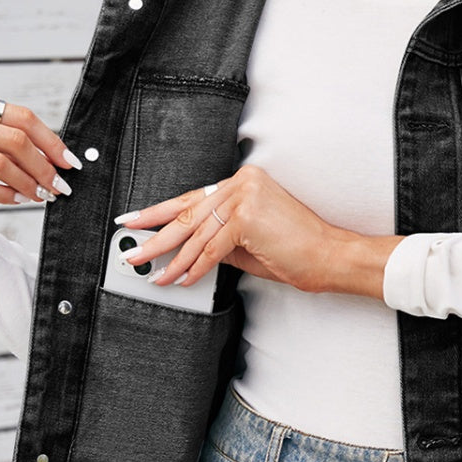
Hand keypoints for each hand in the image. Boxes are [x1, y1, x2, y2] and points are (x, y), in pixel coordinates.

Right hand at [0, 87, 81, 237]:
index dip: (50, 140)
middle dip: (44, 167)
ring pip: (0, 164)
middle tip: (58, 186)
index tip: (68, 162)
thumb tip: (50, 153)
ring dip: (27, 183)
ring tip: (40, 195)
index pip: (20, 116)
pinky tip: (16, 200)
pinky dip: (5, 195)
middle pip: (14, 140)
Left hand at [116, 164, 341, 294]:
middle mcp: (241, 181)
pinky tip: (182, 279)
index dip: (159, 212)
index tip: (135, 220)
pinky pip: (212, 249)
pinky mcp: (247, 216)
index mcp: (242, 181)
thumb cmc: (294, 251)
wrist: (329, 256)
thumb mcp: (246, 243)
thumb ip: (216, 239)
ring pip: (196, 234)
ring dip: (172, 259)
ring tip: (153, 273)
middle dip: (154, 234)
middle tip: (132, 250)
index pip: (192, 198)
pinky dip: (195, 268)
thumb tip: (184, 250)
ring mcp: (244, 196)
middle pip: (188, 213)